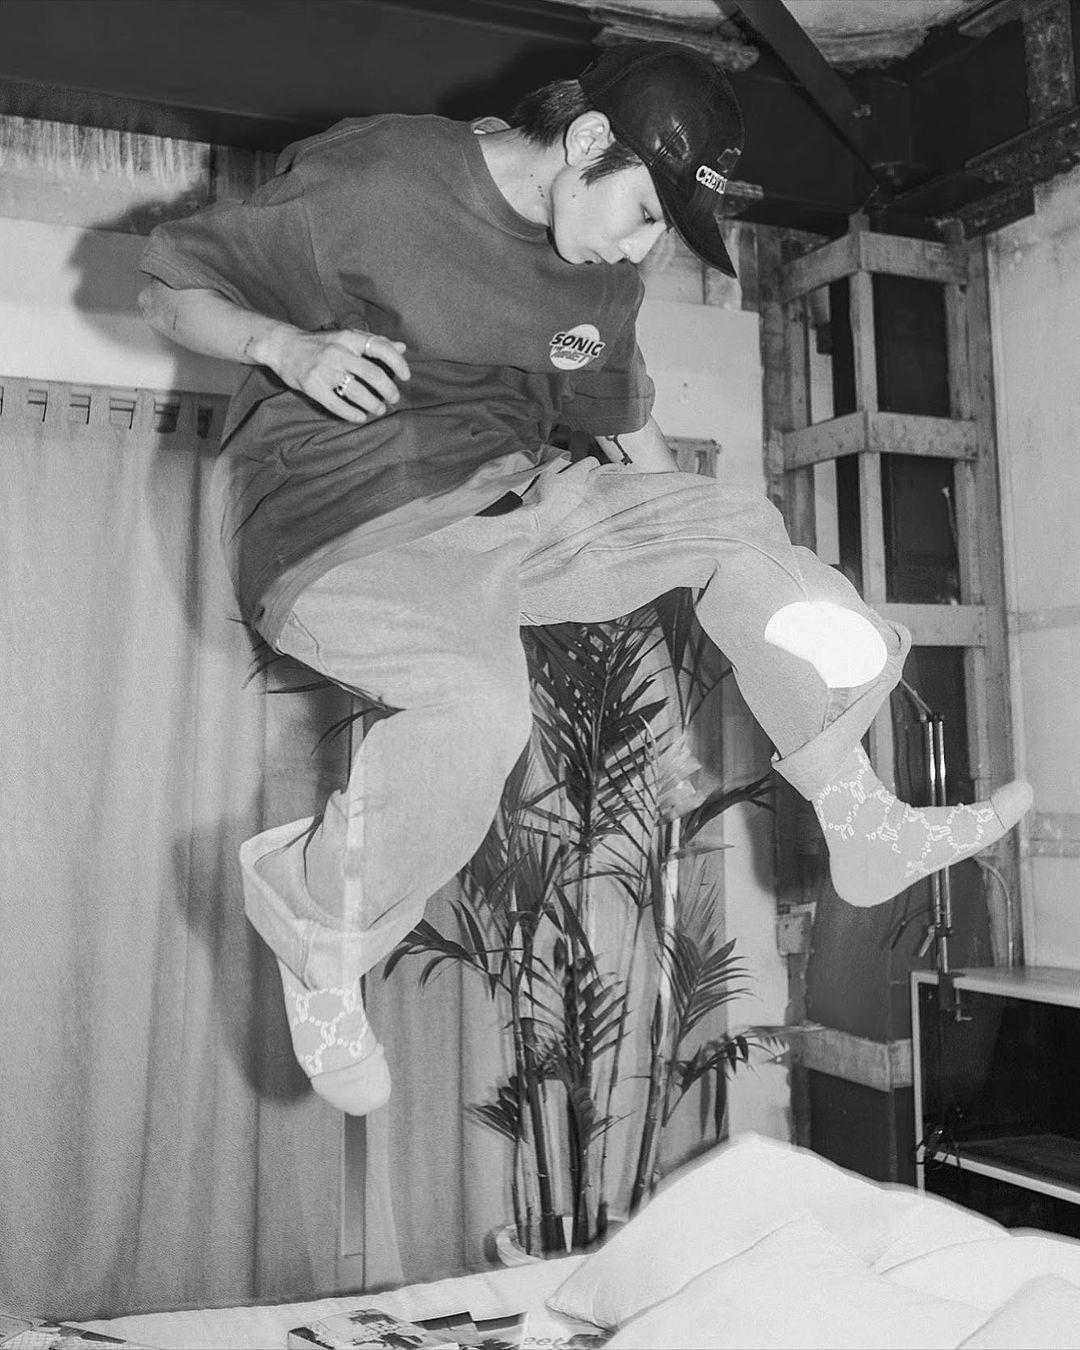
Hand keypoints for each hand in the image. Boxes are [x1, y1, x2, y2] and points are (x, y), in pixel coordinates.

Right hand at [266, 327, 410, 421]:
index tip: (406, 376)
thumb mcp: (346, 336)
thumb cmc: (320, 343)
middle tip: (393, 398)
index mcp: (349, 338)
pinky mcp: (313, 387)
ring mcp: (325, 370)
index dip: (398, 364)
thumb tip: (402, 347)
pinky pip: (337, 405)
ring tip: (379, 409)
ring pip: (358, 392)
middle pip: (373, 374)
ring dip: (374, 404)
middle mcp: (338, 353)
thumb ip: (373, 342)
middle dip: (389, 390)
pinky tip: (360, 417)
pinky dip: (352, 414)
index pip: (381, 348)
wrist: (283, 346)